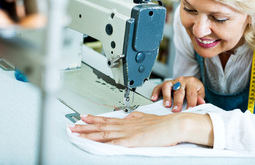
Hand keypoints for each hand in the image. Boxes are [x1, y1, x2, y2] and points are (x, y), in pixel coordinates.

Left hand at [69, 111, 213, 147]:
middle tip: (72, 126)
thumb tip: (129, 117)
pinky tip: (93, 144)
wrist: (175, 124)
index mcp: (130, 121)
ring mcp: (128, 132)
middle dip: (85, 126)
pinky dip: (102, 143)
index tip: (84, 117)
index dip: (94, 119)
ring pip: (104, 132)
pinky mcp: (133, 140)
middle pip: (102, 126)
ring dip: (88, 133)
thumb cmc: (165, 124)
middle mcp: (126, 125)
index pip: (108, 120)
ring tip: (76, 132)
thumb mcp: (148, 118)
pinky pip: (114, 143)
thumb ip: (137, 118)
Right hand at [151, 77, 205, 111]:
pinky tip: (154, 98)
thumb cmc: (194, 89)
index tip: (190, 110)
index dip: (191, 102)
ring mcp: (172, 82)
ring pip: (167, 86)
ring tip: (166, 105)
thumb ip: (200, 98)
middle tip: (177, 110)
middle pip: (179, 91)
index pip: (191, 93)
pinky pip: (158, 87)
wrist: (190, 82)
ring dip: (166, 96)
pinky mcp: (165, 84)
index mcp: (191, 82)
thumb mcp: (200, 92)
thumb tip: (202, 103)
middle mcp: (181, 81)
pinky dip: (155, 92)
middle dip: (178, 101)